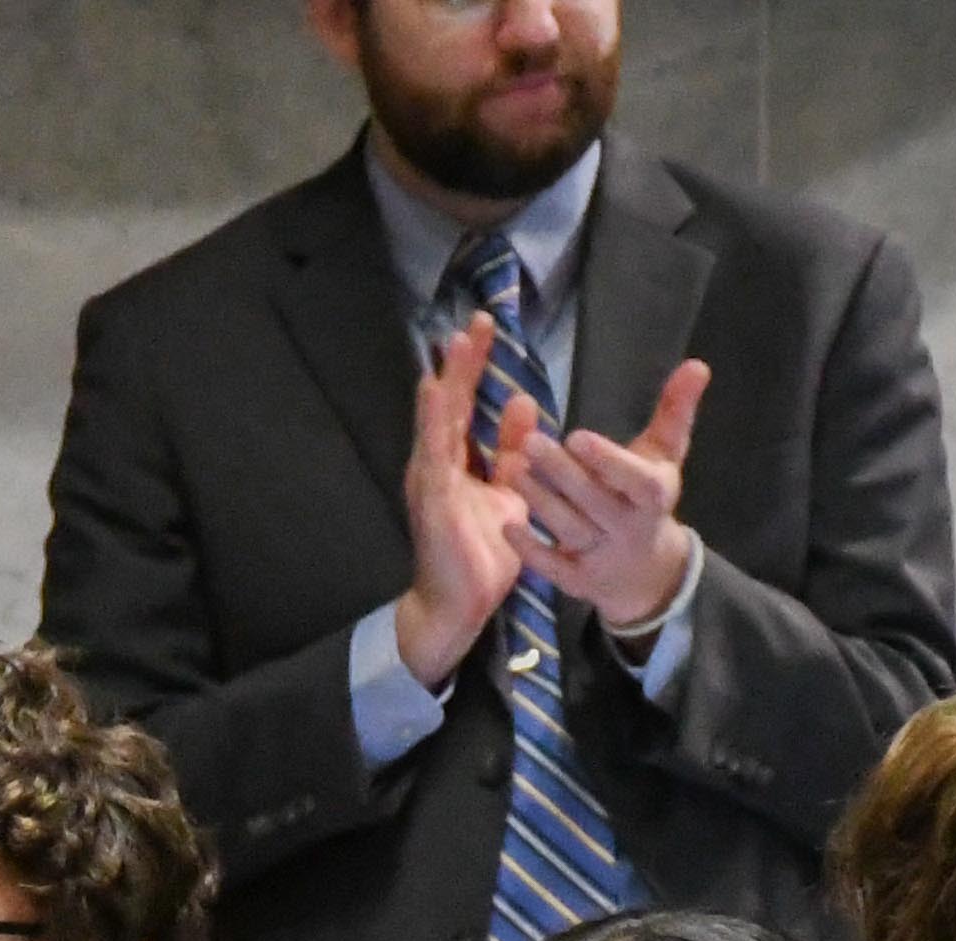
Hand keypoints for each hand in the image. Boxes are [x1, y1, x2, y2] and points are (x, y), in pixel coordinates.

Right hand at [389, 314, 543, 692]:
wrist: (462, 605)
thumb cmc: (481, 553)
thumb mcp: (508, 492)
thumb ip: (513, 452)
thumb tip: (523, 403)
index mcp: (455, 463)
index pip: (466, 405)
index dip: (475, 367)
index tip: (487, 329)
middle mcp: (437, 466)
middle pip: (450, 405)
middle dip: (462, 363)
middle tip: (477, 321)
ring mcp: (431, 482)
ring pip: (438, 423)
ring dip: (446, 382)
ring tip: (454, 345)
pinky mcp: (433, 501)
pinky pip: (433, 455)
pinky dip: (433, 422)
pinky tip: (436, 393)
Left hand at [509, 358, 710, 633]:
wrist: (648, 574)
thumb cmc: (649, 500)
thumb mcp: (666, 457)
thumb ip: (675, 411)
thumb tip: (697, 364)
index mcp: (654, 496)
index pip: (636, 481)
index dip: (608, 461)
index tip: (577, 436)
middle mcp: (631, 530)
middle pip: (595, 501)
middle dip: (562, 473)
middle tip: (530, 442)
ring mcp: (604, 558)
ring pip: (570, 529)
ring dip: (540, 500)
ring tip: (510, 467)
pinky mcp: (579, 582)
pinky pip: (553, 568)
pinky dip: (531, 549)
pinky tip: (507, 524)